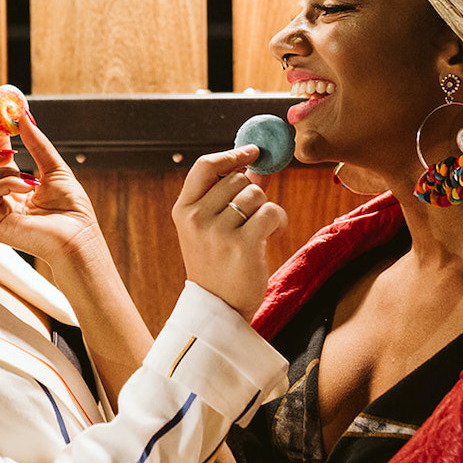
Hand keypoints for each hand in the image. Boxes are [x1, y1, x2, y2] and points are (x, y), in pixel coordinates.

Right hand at [0, 110, 102, 263]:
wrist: (79, 238)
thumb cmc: (73, 212)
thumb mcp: (54, 169)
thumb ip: (37, 144)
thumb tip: (23, 117)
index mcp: (15, 194)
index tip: (1, 126)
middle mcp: (1, 205)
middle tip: (10, 151)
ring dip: (3, 170)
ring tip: (30, 180)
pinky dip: (9, 182)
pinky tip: (29, 188)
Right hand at [171, 146, 287, 317]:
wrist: (219, 310)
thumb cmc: (217, 265)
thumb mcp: (209, 228)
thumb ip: (227, 196)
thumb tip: (256, 166)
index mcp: (183, 211)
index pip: (205, 166)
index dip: (231, 155)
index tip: (252, 151)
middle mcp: (196, 218)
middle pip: (238, 179)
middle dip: (252, 193)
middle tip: (252, 216)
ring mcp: (217, 232)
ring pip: (256, 194)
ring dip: (265, 209)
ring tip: (261, 230)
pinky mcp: (242, 245)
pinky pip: (270, 211)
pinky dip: (279, 220)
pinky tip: (274, 234)